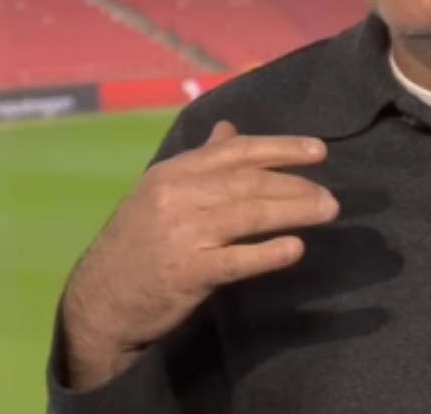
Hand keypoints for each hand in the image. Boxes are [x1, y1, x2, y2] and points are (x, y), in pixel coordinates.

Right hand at [60, 121, 338, 389]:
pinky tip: (295, 250)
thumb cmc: (139, 243)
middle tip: (331, 195)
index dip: (281, 148)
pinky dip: (268, 253)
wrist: (99, 300)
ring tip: (326, 212)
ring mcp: (182, 233)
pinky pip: (236, 259)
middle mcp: (177, 195)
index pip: (236, 151)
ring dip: (294, 211)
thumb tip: (230, 129)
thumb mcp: (161, 192)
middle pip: (248, 182)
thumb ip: (200, 162)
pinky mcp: (187, 271)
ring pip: (249, 214)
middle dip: (296, 184)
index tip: (319, 151)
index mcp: (173, 171)